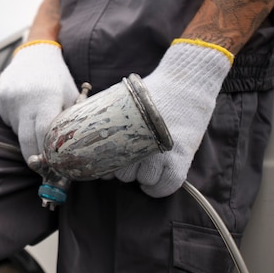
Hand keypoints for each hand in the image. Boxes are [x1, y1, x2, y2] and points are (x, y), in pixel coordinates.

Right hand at [0, 41, 78, 161]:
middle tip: (42, 166)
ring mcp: (9, 100)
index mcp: (47, 98)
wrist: (35, 53)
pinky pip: (10, 122)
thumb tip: (72, 152)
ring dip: (27, 135)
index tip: (52, 166)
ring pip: (18, 132)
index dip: (47, 154)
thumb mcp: (71, 96)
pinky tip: (26, 108)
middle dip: (35, 157)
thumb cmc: (58, 78)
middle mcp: (25, 100)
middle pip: (27, 141)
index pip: (44, 135)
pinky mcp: (0, 101)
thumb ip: (69, 121)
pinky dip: (18, 123)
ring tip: (36, 117)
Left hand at [114, 39, 233, 196]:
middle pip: (122, 173)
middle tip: (129, 156)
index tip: (105, 160)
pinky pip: (164, 186)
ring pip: (143, 179)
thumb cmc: (153, 92)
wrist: (187, 84)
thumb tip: (87, 133)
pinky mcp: (183, 158)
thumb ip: (109, 118)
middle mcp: (143, 143)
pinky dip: (156, 188)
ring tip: (144, 162)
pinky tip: (152, 183)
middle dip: (122, 168)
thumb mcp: (125, 101)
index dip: (102, 164)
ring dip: (141, 176)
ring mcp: (163, 152)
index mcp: (125, 128)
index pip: (104, 160)